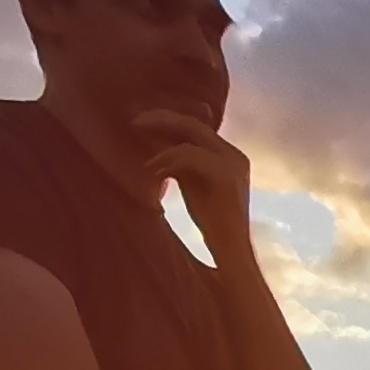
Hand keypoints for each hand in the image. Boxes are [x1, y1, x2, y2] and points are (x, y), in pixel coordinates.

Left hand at [132, 109, 253, 247]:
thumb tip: (153, 137)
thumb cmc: (210, 220)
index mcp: (228, 154)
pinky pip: (191, 156)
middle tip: (135, 122)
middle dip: (161, 120)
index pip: (195, 126)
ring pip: (192, 135)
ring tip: (143, 151)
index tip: (140, 121)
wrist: (231, 251)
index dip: (167, 119)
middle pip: (193, 124)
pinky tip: (154, 172)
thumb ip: (178, 159)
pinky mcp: (227, 177)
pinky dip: (169, 160)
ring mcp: (234, 164)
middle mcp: (234, 154)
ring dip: (162, 141)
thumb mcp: (190, 181)